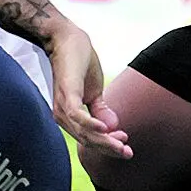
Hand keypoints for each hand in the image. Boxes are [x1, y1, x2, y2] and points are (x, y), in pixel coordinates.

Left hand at [46, 21, 128, 159]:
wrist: (67, 38)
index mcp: (71, 115)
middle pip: (87, 140)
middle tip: (128, 152)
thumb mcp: (94, 91)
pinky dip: (90, 124)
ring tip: (122, 142)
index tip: (126, 148)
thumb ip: (101, 110)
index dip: (109, 145)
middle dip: (109, 148)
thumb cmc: (79, 63)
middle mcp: (63, 114)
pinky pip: (77, 115)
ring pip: (83, 132)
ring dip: (104, 139)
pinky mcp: (66, 93)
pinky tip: (105, 128)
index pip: (90, 138)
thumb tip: (112, 129)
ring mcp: (63, 104)